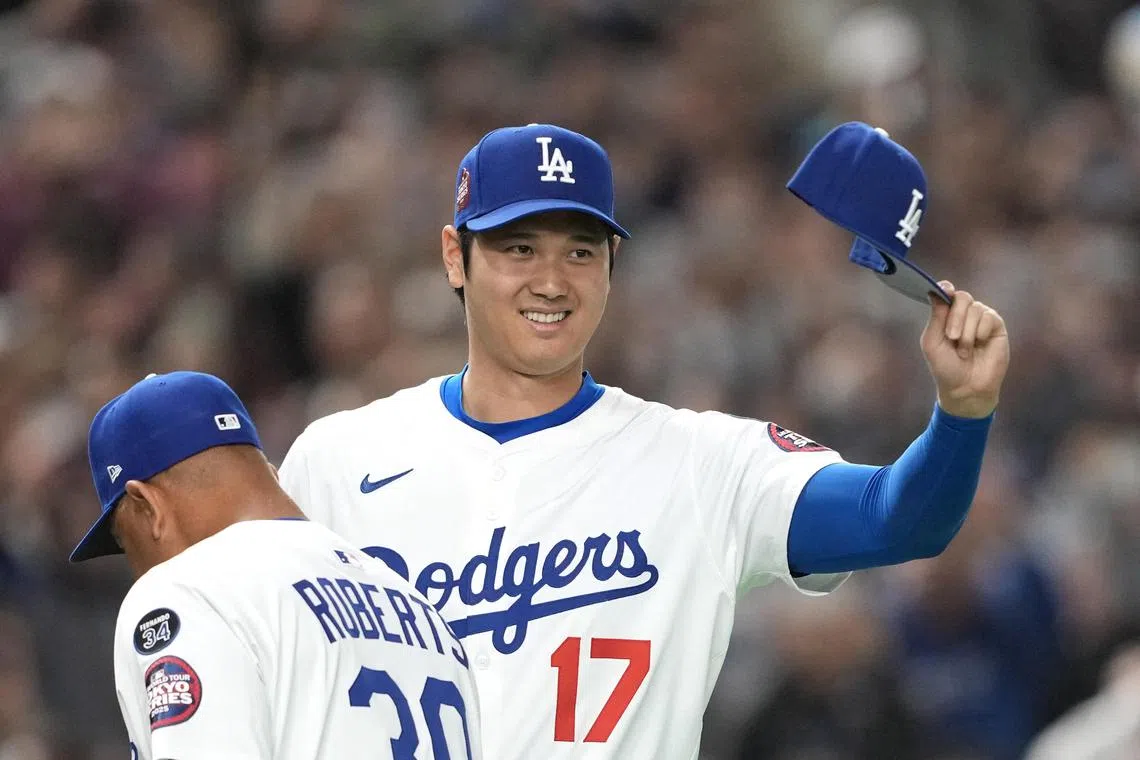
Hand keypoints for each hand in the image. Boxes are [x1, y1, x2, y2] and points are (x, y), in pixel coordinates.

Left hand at [921, 281, 1008, 417]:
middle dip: (955, 317)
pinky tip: (979, 345)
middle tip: (952, 336)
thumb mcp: (933, 342)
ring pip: (975, 309)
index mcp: (946, 315)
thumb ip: (936, 317)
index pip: (947, 293)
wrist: (965, 388)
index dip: (945, 288)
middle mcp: (964, 314)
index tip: (945, 289)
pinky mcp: (996, 327)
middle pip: (962, 297)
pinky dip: (980, 332)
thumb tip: (937, 291)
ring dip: (966, 332)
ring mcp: (981, 319)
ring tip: (964, 351)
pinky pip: (988, 317)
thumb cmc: (945, 367)